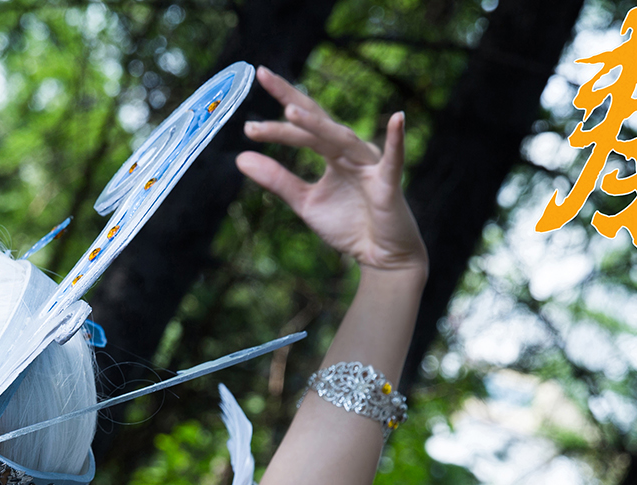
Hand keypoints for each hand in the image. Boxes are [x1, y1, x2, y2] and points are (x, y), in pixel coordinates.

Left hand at [236, 66, 425, 276]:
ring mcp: (371, 165)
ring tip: (290, 111)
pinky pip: (393, 160)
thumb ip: (277, 179)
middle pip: (318, 121)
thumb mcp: (305, 202)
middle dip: (291, 100)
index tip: (254, 89)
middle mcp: (351, 152)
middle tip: (263, 76)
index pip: (303, 124)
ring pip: (341, 139)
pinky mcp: (388, 185)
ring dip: (317, 126)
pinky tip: (397, 119)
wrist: (381, 255)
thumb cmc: (348, 225)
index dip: (281, 103)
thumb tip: (240, 158)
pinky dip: (396, 140)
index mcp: (333, 153)